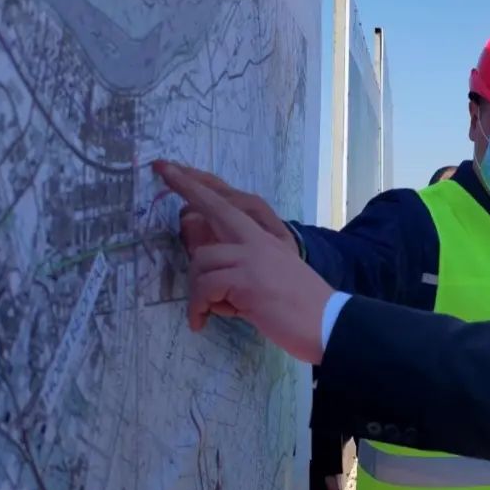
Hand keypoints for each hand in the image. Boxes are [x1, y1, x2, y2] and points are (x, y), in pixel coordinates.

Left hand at [155, 161, 332, 362]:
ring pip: (200, 261)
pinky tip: (202, 323)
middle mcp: (259, 240)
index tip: (173, 167)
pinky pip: (204, 288)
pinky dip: (198, 308)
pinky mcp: (246, 281)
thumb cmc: (299, 306)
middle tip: (161, 166)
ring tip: (209, 311)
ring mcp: (253, 258)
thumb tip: (204, 258)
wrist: (327, 323)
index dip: (201, 185)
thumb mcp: (270, 276)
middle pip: (216, 206)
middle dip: (186, 185)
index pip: (230, 203)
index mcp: (267, 238)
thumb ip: (242, 262)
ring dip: (197, 290)